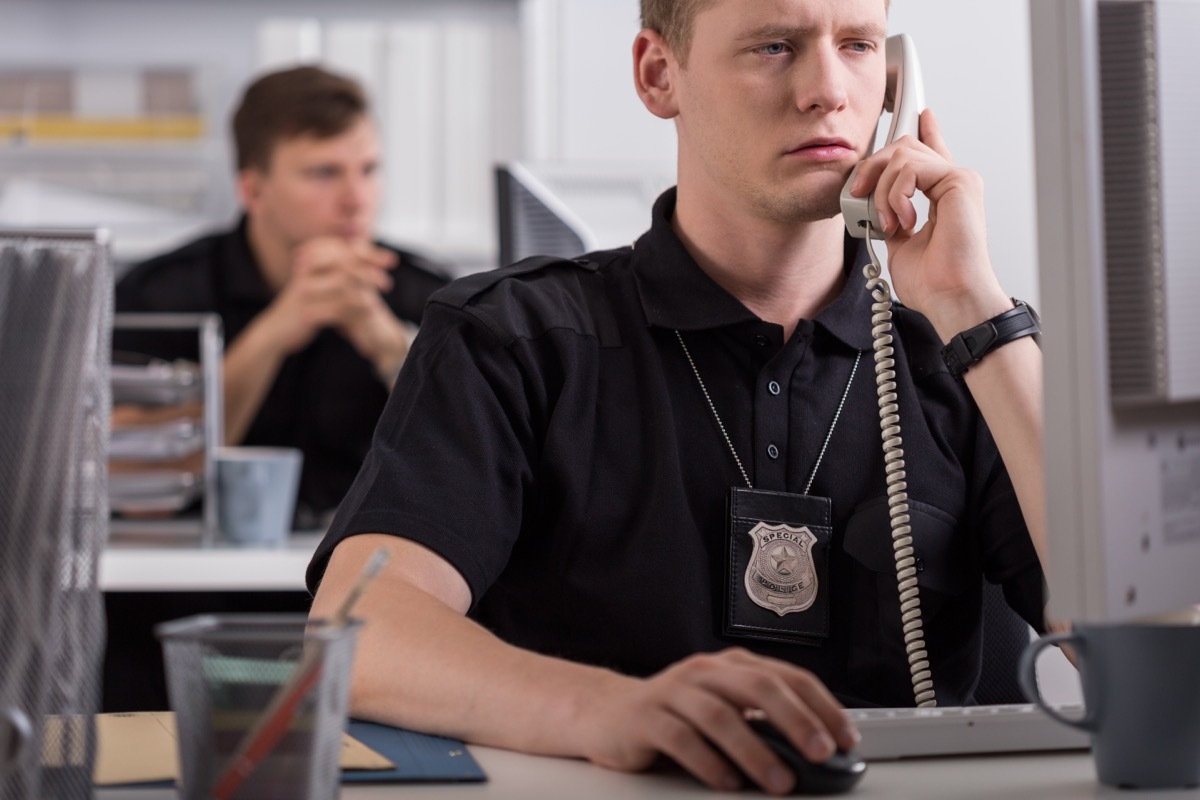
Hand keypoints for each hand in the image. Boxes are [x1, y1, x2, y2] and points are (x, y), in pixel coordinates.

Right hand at [259, 237, 397, 354]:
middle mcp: (306, 270)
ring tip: (385, 290)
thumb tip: (363, 250)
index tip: (391, 260)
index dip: (369, 253)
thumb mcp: (319, 283)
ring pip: (342, 280)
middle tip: (389, 279)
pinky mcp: (307, 311)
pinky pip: (337, 306)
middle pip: (345, 260)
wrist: (276, 331)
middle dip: (372, 267)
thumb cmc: (303, 305)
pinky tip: (373, 308)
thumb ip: (338, 269)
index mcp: (310, 259)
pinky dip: (358, 306)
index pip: (344, 248)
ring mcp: (305, 290)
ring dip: (368, 284)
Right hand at [575, 648, 857, 795]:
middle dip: (796, 722)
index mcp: (731, 666)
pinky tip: (727, 782)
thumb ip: (762, 725)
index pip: (786, 676)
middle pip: (758, 687)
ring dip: (756, 751)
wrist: (608, 714)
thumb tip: (815, 753)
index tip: (844, 738)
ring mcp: (674, 692)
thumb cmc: (675, 716)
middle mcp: (705, 673)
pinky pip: (681, 738)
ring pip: (720, 715)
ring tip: (779, 781)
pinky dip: (708, 762)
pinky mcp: (645, 718)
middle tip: (820, 753)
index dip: (821, 706)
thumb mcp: (724, 712)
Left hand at [846, 108, 1011, 339]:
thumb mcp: (898, 242)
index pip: (931, 154)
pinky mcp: (960, 181)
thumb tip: (874, 206)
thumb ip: (891, 215)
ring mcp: (958, 180)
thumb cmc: (932, 282)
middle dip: (872, 167)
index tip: (921, 114)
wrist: (949, 298)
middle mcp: (952, 183)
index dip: (925, 131)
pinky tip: (902, 220)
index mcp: (941, 195)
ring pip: (903, 154)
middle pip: (904, 147)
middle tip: (858, 195)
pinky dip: (895, 194)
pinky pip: (911, 167)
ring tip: (888, 222)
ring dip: (881, 190)